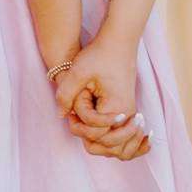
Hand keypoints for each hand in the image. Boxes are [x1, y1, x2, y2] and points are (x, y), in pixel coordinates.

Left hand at [54, 34, 148, 160]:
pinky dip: (119, 144)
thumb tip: (60, 114)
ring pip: (122, 147)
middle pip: (111, 146)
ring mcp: (131, 114)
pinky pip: (127, 138)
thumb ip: (66, 94)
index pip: (96, 133)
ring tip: (88, 135)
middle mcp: (128, 114)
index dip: (80, 127)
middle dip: (90, 138)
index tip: (71, 111)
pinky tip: (107, 143)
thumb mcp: (78, 71)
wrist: (118, 44)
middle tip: (76, 121)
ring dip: (105, 147)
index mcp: (116, 106)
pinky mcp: (129, 112)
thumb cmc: (99, 55)